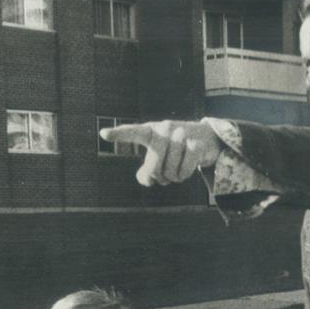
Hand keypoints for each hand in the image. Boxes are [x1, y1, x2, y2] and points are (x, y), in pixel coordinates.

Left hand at [99, 120, 221, 186]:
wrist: (206, 138)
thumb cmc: (174, 150)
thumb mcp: (158, 158)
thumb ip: (147, 172)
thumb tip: (146, 180)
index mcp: (150, 131)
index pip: (133, 133)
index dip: (119, 135)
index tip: (103, 134)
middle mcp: (164, 128)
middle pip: (154, 167)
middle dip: (158, 177)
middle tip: (163, 177)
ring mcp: (181, 134)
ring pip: (171, 172)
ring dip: (173, 178)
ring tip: (176, 171)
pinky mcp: (196, 144)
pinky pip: (185, 170)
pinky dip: (184, 175)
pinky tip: (187, 168)